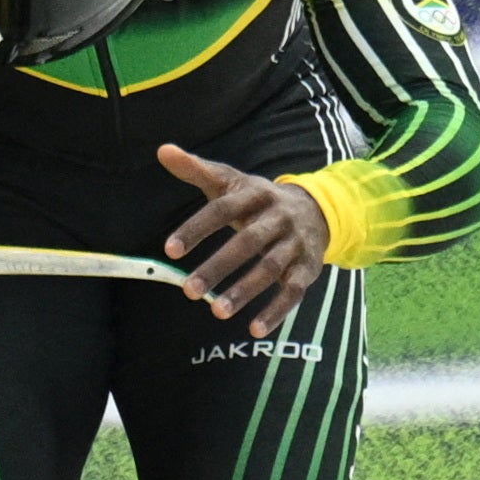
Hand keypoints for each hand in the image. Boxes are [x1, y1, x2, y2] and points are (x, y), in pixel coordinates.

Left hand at [157, 145, 331, 336]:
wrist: (317, 208)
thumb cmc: (258, 199)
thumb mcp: (231, 181)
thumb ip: (196, 170)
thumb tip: (162, 150)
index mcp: (255, 194)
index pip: (223, 209)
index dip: (197, 228)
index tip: (169, 249)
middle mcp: (277, 217)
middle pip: (248, 242)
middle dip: (218, 266)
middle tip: (188, 289)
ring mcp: (295, 243)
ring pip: (270, 268)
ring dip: (245, 291)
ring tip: (216, 311)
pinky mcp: (308, 267)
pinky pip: (293, 292)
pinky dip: (276, 312)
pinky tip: (254, 330)